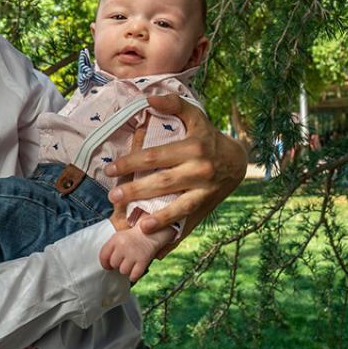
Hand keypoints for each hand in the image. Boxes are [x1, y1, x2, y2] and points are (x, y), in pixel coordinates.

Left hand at [98, 227, 164, 282]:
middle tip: (124, 261)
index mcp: (115, 239)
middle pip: (113, 264)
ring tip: (131, 264)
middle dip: (117, 265)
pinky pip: (134, 275)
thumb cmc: (134, 237)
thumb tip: (106, 264)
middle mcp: (123, 246)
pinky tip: (135, 271)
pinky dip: (134, 276)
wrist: (153, 232)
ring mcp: (133, 253)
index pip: (103, 256)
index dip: (105, 263)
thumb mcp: (119, 237)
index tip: (108, 265)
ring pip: (123, 271)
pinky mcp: (143, 260)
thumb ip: (111, 248)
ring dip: (127, 270)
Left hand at [104, 95, 246, 251]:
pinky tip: (159, 249)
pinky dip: (174, 236)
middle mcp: (200, 170)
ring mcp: (205, 192)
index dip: (131, 162)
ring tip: (138, 226)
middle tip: (113, 196)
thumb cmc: (207, 137)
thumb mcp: (195, 116)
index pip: (156, 156)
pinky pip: (189, 223)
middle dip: (137, 190)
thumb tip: (148, 98)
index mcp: (193, 147)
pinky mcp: (206, 208)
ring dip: (160, 218)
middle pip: (164, 182)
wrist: (237, 161)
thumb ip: (173, 104)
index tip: (110, 169)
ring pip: (180, 206)